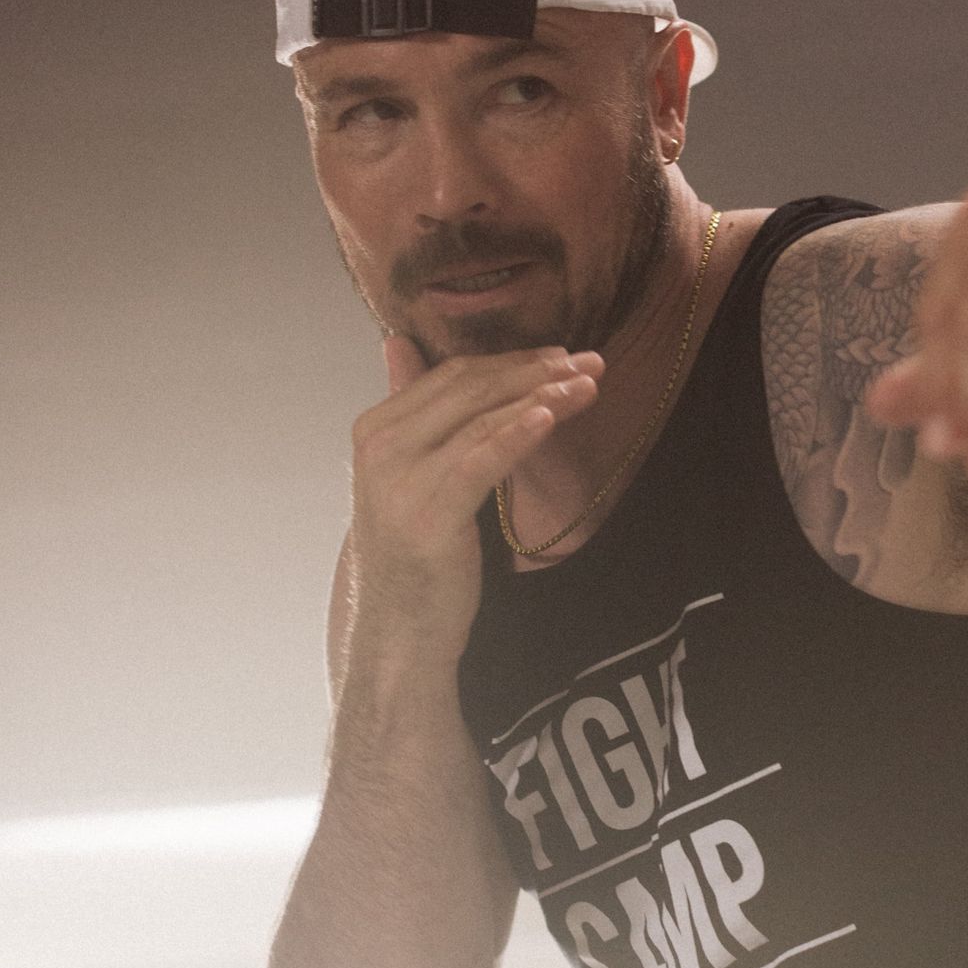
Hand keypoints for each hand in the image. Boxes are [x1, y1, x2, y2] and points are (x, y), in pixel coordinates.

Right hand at [347, 336, 601, 661]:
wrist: (398, 627)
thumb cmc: (415, 550)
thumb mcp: (411, 472)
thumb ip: (416, 410)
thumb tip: (398, 340)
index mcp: (376, 428)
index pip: (452, 376)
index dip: (511, 359)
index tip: (562, 356)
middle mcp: (380, 447)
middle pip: (470, 390)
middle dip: (536, 371)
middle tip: (591, 362)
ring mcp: (400, 481)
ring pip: (481, 420)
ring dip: (542, 396)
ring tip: (589, 386)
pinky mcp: (428, 516)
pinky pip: (480, 462)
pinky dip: (517, 434)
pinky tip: (551, 417)